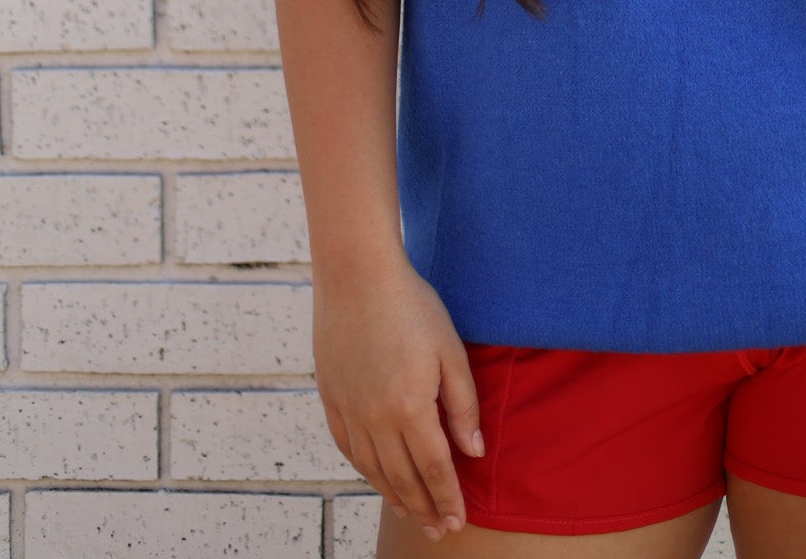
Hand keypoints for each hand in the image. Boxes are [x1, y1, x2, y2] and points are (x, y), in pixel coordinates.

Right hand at [313, 253, 482, 540]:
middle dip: (425, 508)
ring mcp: (350, 410)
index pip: (434, 468)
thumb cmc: (412, 305)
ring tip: (413, 515)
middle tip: (440, 530)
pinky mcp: (331, 399)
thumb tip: (473, 452)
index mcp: (410, 406)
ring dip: (395, 497)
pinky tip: (378, 480)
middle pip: (403, 478)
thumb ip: (463, 405)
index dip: (448, 498)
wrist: (357, 275)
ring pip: (374, 470)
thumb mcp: (450, 350)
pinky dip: (365, 472)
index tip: (458, 521)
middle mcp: (376, 418)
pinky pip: (349, 449)